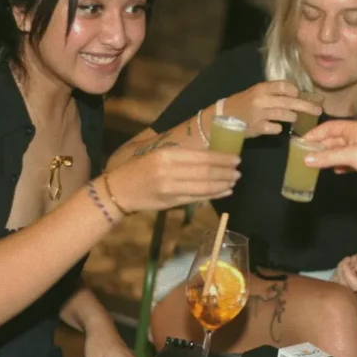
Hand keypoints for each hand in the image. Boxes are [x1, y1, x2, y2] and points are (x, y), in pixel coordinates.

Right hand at [105, 146, 239, 213]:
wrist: (118, 190)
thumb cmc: (137, 168)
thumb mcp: (156, 154)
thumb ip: (180, 155)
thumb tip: (209, 155)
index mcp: (167, 155)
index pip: (201, 157)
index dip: (221, 158)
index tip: (235, 158)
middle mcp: (169, 171)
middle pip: (206, 172)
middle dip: (226, 171)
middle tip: (239, 171)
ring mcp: (171, 188)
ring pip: (204, 186)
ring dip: (223, 184)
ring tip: (234, 181)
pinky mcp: (171, 202)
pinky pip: (197, 198)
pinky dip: (214, 195)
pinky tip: (224, 191)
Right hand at [224, 81, 321, 136]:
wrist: (222, 117)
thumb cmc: (243, 104)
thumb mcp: (256, 93)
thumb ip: (273, 93)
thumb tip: (296, 96)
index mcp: (261, 88)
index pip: (284, 86)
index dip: (295, 91)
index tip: (300, 95)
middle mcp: (261, 99)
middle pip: (289, 101)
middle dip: (306, 106)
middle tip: (318, 110)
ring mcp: (259, 114)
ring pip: (284, 115)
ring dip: (293, 117)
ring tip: (295, 118)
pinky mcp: (257, 128)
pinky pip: (275, 128)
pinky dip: (278, 129)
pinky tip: (278, 128)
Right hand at [303, 121, 356, 196]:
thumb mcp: (350, 155)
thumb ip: (327, 157)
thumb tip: (305, 159)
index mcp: (354, 128)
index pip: (329, 127)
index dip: (315, 133)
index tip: (301, 142)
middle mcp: (356, 136)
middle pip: (333, 139)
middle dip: (319, 146)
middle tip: (304, 155)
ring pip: (339, 151)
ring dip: (327, 156)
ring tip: (314, 164)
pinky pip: (346, 162)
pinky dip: (339, 165)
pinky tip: (334, 171)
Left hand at [331, 248, 356, 297]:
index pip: (355, 285)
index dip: (347, 273)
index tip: (348, 260)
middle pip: (345, 286)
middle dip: (342, 270)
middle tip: (348, 259)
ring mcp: (352, 293)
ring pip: (337, 284)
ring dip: (339, 269)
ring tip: (347, 262)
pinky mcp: (344, 290)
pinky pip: (334, 283)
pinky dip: (335, 273)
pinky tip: (342, 267)